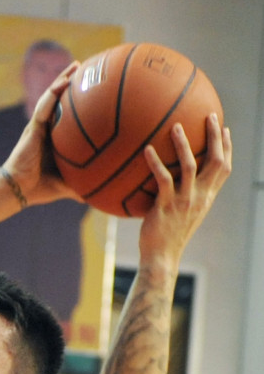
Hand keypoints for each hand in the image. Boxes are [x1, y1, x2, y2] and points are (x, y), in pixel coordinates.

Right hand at [1, 63, 80, 204]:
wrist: (19, 189)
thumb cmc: (40, 188)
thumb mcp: (68, 185)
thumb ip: (83, 186)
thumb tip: (102, 196)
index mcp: (55, 138)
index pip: (68, 114)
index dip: (78, 100)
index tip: (94, 89)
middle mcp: (47, 128)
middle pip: (60, 99)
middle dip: (71, 83)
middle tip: (86, 68)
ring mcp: (39, 126)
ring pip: (51, 97)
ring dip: (62, 80)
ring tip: (75, 66)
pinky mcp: (33, 128)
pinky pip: (44, 107)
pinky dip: (52, 94)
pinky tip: (62, 82)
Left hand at [139, 114, 231, 267]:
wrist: (161, 258)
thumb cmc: (168, 235)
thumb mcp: (183, 213)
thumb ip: (184, 195)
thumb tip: (173, 178)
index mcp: (206, 198)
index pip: (224, 168)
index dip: (227, 147)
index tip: (225, 128)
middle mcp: (200, 197)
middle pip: (216, 161)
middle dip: (215, 137)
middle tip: (209, 116)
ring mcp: (184, 201)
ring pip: (191, 166)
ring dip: (184, 144)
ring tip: (176, 126)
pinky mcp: (166, 206)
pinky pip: (162, 179)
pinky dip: (155, 163)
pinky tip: (147, 149)